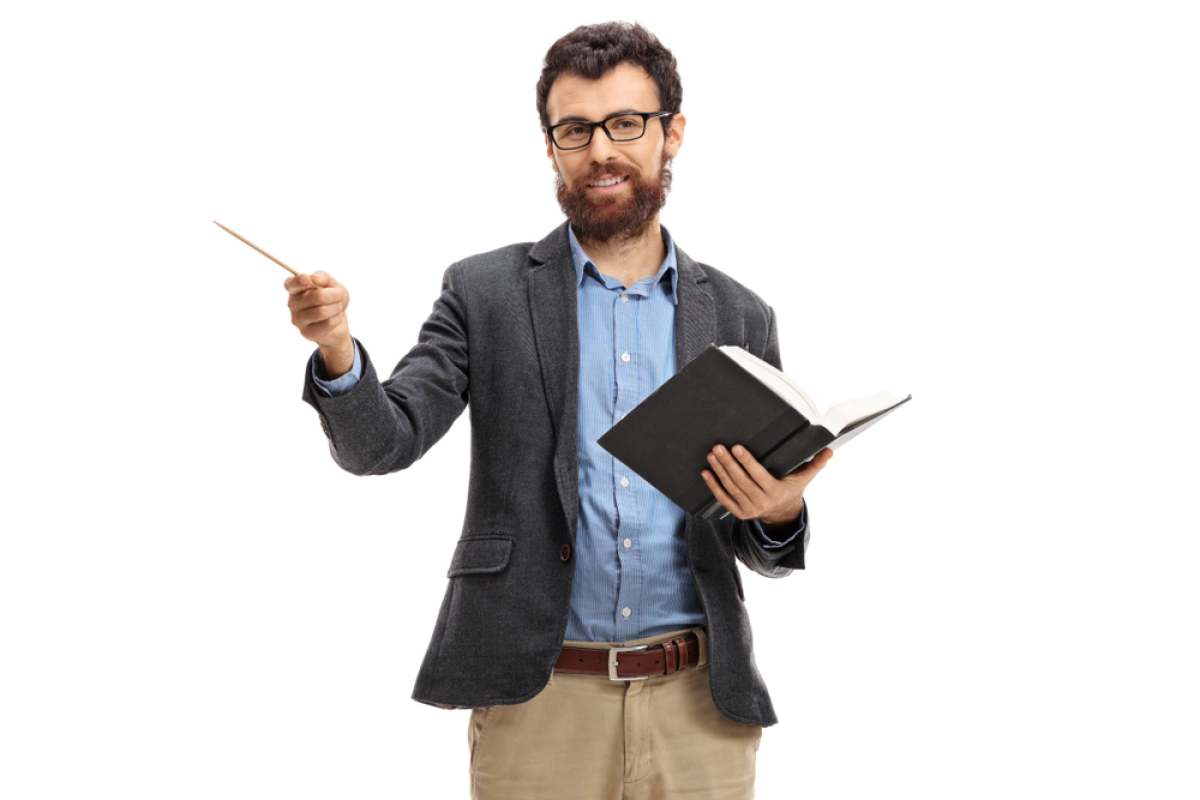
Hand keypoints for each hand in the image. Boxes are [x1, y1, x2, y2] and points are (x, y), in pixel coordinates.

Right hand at [285, 271, 353, 376]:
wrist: (338, 321)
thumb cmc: (332, 299)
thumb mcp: (332, 284)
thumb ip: (324, 277)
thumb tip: (315, 279)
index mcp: (295, 289)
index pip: (290, 284)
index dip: (298, 281)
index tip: (307, 279)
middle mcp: (292, 304)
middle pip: (316, 296)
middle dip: (335, 295)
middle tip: (339, 296)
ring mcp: (297, 319)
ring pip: (322, 311)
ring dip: (337, 308)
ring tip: (337, 308)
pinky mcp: (306, 333)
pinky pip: (328, 323)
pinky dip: (337, 318)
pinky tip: (335, 318)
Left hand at [702, 445, 832, 531]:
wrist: (783, 514)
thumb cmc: (792, 488)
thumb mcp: (805, 477)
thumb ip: (816, 463)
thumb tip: (830, 450)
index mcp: (776, 492)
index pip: (759, 475)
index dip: (747, 462)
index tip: (737, 447)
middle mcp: (762, 502)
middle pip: (741, 481)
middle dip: (728, 464)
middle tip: (718, 447)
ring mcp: (749, 509)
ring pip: (731, 489)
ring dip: (719, 471)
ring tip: (712, 455)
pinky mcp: (739, 513)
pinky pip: (723, 500)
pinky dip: (713, 487)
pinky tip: (706, 473)